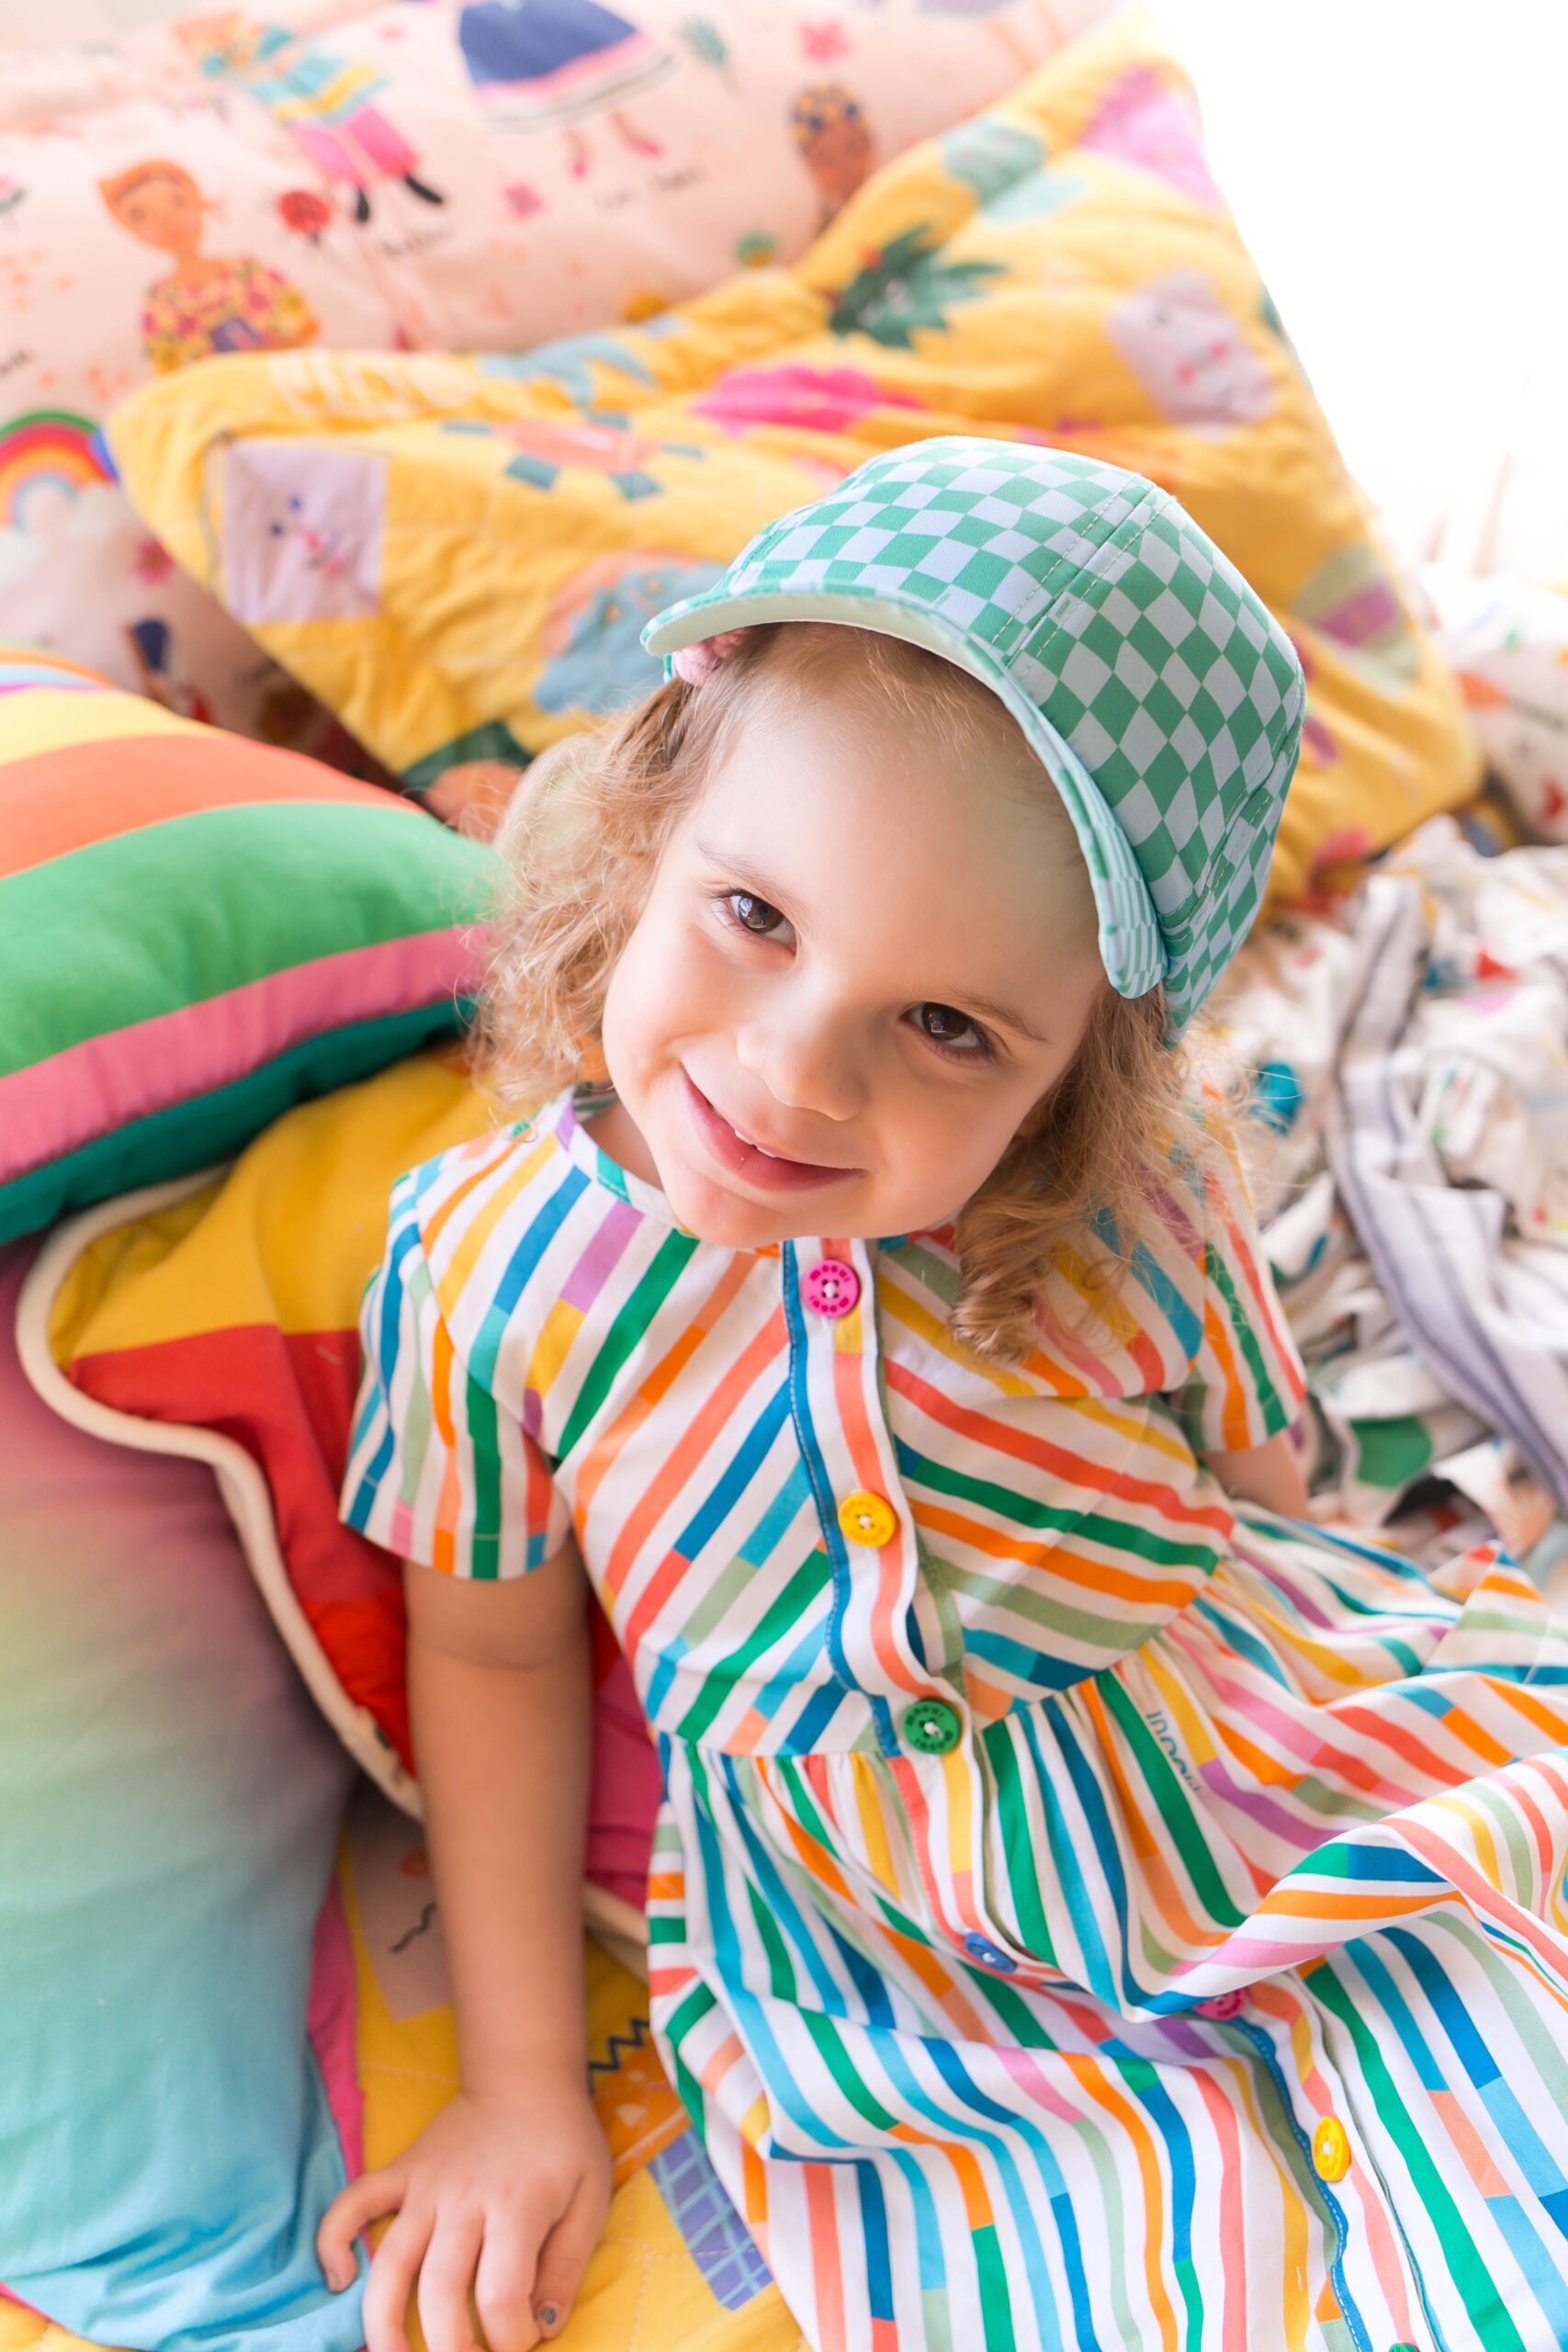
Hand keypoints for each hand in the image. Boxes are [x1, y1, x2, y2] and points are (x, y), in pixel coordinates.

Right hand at [317, 2075, 611, 2351]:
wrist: (525, 2074)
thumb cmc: (564, 2142)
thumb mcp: (591, 2197)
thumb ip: (567, 2265)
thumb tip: (543, 2327)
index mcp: (517, 2208)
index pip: (501, 2294)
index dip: (509, 2337)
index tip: (520, 2341)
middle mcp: (465, 2201)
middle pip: (440, 2290)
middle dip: (448, 2346)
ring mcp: (425, 2187)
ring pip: (391, 2263)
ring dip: (382, 2321)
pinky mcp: (401, 2173)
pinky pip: (353, 2202)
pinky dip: (334, 2238)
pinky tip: (338, 2278)